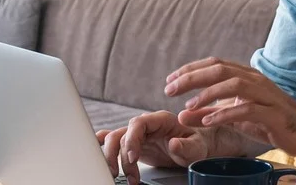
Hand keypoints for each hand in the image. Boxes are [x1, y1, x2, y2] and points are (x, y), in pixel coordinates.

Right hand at [96, 111, 210, 184]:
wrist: (193, 147)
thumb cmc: (196, 144)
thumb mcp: (196, 147)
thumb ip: (186, 146)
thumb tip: (173, 144)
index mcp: (161, 120)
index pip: (138, 124)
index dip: (132, 139)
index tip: (133, 157)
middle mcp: (146, 124)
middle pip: (122, 133)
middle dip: (119, 154)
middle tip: (125, 173)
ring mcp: (137, 134)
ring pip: (114, 140)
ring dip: (113, 158)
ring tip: (120, 175)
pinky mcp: (132, 143)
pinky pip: (113, 142)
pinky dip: (103, 148)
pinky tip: (99, 157)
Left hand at [164, 56, 295, 154]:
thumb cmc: (270, 121)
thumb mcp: (234, 117)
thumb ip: (209, 114)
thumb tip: (182, 114)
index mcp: (247, 76)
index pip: (215, 64)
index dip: (191, 69)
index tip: (170, 81)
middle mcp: (256, 80)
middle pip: (220, 69)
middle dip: (192, 78)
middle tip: (170, 89)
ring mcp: (265, 95)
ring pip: (233, 84)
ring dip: (208, 94)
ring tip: (189, 106)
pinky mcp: (272, 113)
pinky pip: (247, 109)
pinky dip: (225, 114)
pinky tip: (208, 121)